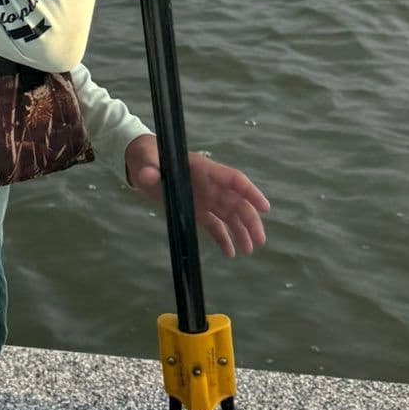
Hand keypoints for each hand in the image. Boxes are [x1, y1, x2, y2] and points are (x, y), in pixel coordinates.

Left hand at [124, 135, 269, 257]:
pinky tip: (230, 253)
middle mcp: (210, 185)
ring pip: (230, 216)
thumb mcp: (146, 160)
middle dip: (250, 220)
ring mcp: (205, 199)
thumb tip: (148, 175)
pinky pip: (215, 225)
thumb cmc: (148, 156)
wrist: (144, 163)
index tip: (265, 208)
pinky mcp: (197, 211)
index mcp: (204, 170)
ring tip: (248, 251)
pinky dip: (223, 238)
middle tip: (260, 241)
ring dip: (241, 232)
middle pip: (237, 202)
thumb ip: (149, 169)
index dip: (250, 192)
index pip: (233, 179)